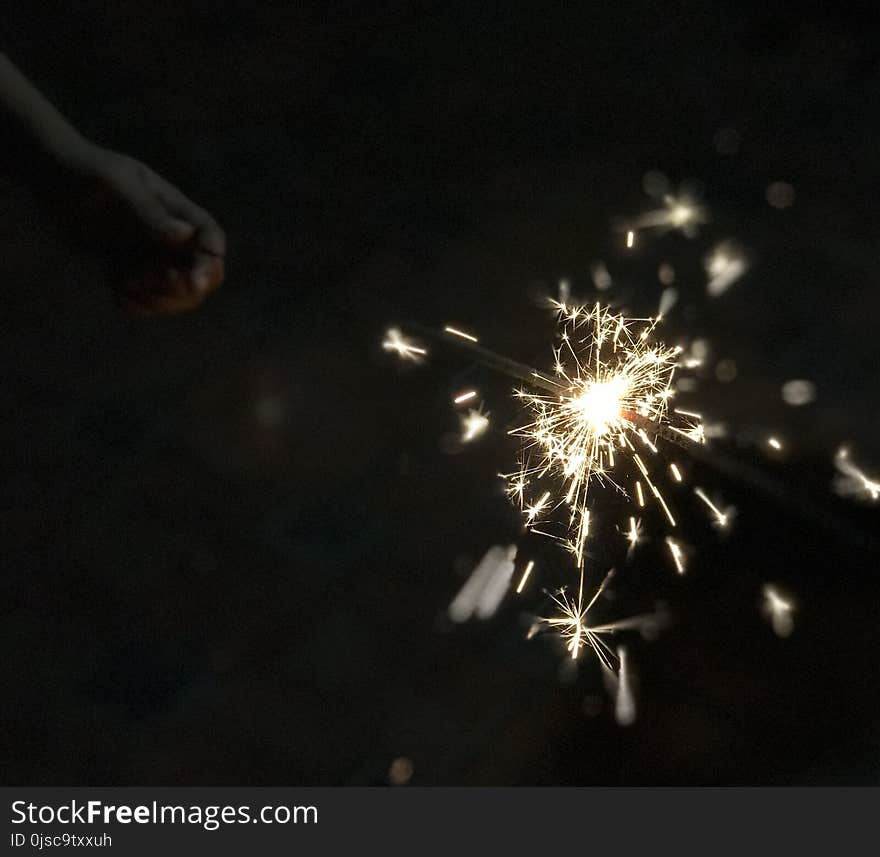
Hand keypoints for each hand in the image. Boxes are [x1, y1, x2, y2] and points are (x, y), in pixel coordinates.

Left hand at [63, 145, 225, 314]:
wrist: (51, 178)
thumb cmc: (86, 171)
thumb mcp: (118, 186)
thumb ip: (150, 212)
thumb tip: (184, 234)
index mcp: (178, 213)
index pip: (210, 242)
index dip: (208, 265)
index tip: (191, 283)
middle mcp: (173, 238)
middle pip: (202, 276)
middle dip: (180, 289)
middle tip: (141, 280)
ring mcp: (154, 256)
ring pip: (178, 294)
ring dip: (156, 299)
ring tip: (124, 284)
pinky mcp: (132, 270)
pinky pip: (148, 299)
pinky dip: (137, 305)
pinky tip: (117, 296)